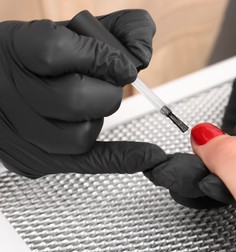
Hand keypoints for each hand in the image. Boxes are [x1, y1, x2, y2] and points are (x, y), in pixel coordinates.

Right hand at [0, 10, 166, 177]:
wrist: (2, 83)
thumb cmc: (42, 56)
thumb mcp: (73, 30)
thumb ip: (117, 29)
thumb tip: (143, 52)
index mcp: (17, 49)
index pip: (54, 51)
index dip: (98, 57)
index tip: (124, 64)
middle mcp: (11, 93)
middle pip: (73, 99)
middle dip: (107, 91)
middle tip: (108, 84)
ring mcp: (21, 131)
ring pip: (80, 135)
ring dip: (99, 118)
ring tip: (89, 105)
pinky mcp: (35, 158)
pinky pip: (85, 164)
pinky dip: (121, 159)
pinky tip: (147, 155)